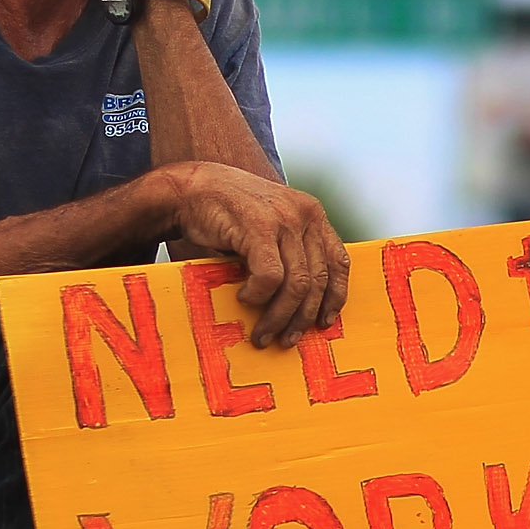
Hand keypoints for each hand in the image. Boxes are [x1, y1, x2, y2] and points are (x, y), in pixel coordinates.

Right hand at [166, 161, 348, 346]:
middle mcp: (304, 215)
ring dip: (279, 316)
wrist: (191, 188)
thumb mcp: (271, 225)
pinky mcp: (259, 227)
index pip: (338, 262)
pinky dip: (259, 296)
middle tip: (286, 339)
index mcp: (313, 214)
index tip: (324, 321)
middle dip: (302, 318)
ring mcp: (283, 220)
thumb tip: (303, 302)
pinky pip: (270, 277)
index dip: (334, 296)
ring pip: (296, 284)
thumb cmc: (229, 214)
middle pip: (317, 280)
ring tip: (263, 332)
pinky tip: (245, 298)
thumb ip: (289, 250)